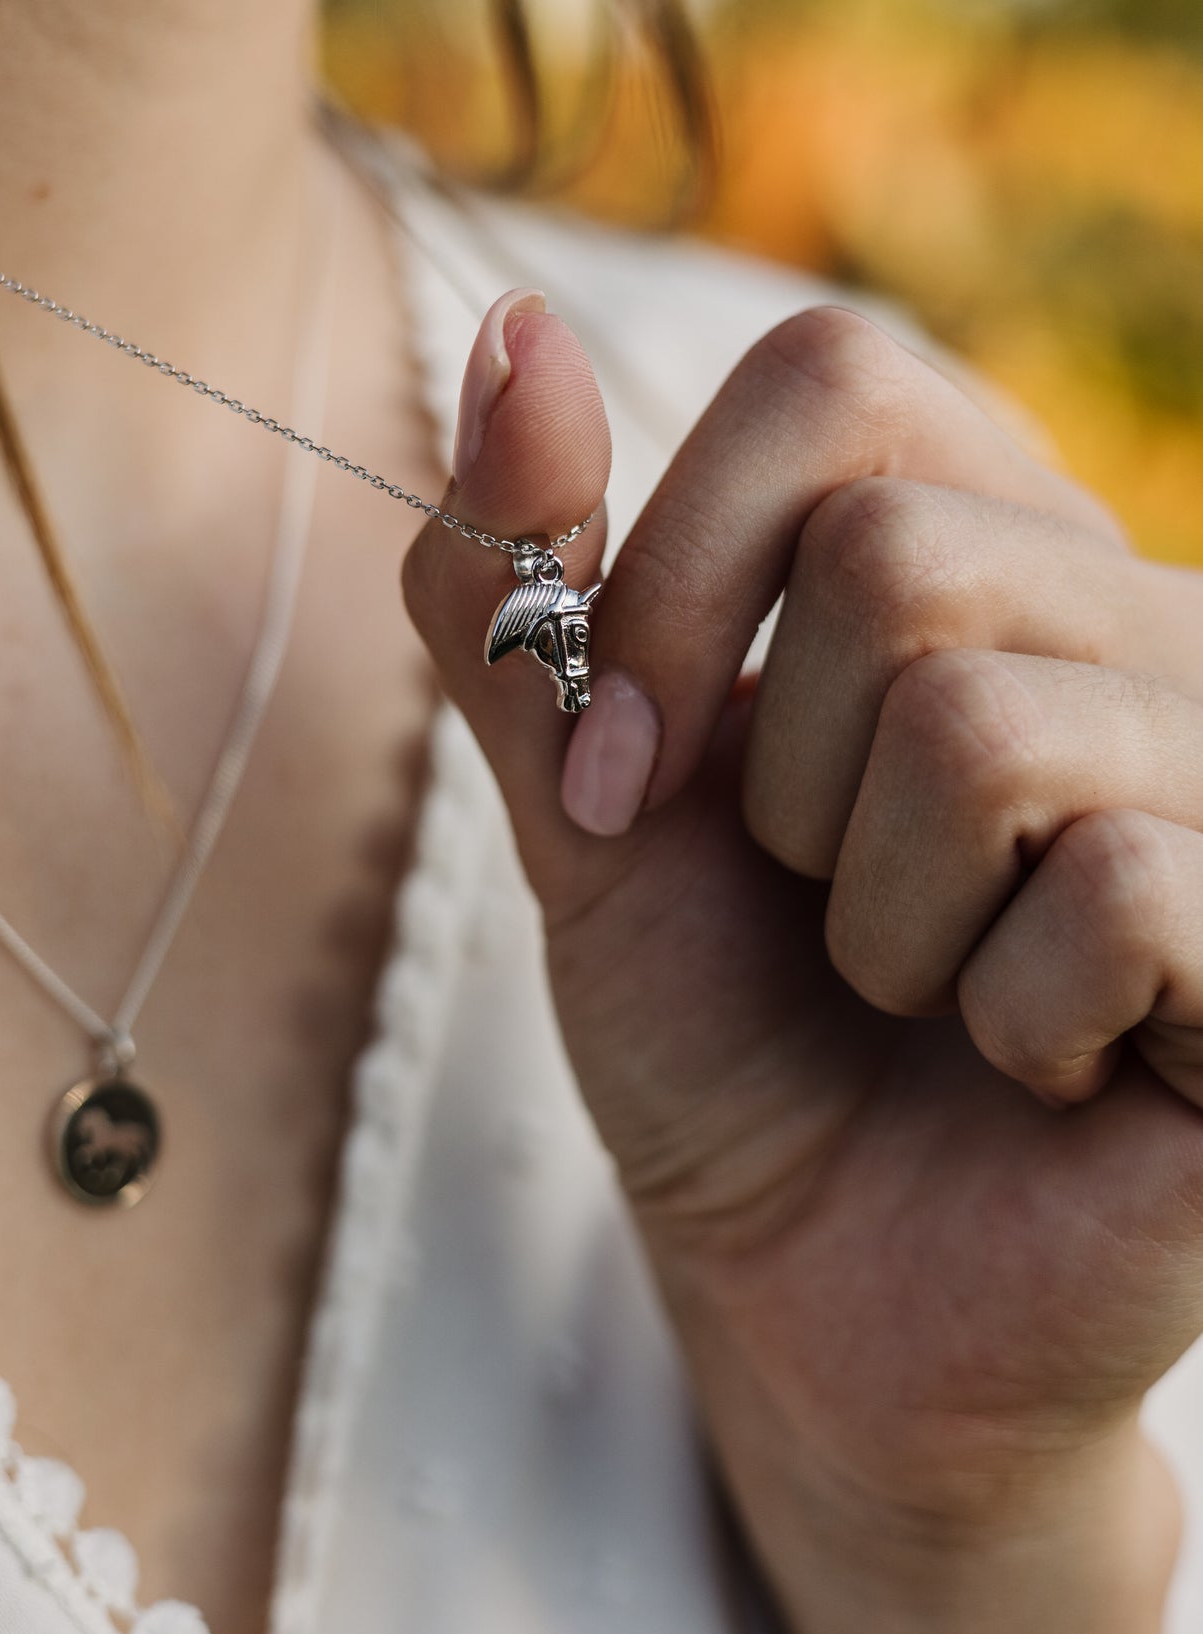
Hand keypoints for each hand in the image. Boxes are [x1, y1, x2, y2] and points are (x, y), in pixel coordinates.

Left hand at [404, 294, 1202, 1633]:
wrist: (826, 1302)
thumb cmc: (725, 1034)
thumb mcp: (590, 806)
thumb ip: (530, 589)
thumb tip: (508, 330)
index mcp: (966, 534)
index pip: (830, 377)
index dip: (679, 572)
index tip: (627, 760)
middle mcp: (1125, 608)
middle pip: (896, 558)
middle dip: (777, 787)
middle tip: (817, 906)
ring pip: (986, 727)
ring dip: (880, 916)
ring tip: (929, 986)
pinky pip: (1114, 887)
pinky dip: (1006, 1015)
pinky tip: (1046, 1061)